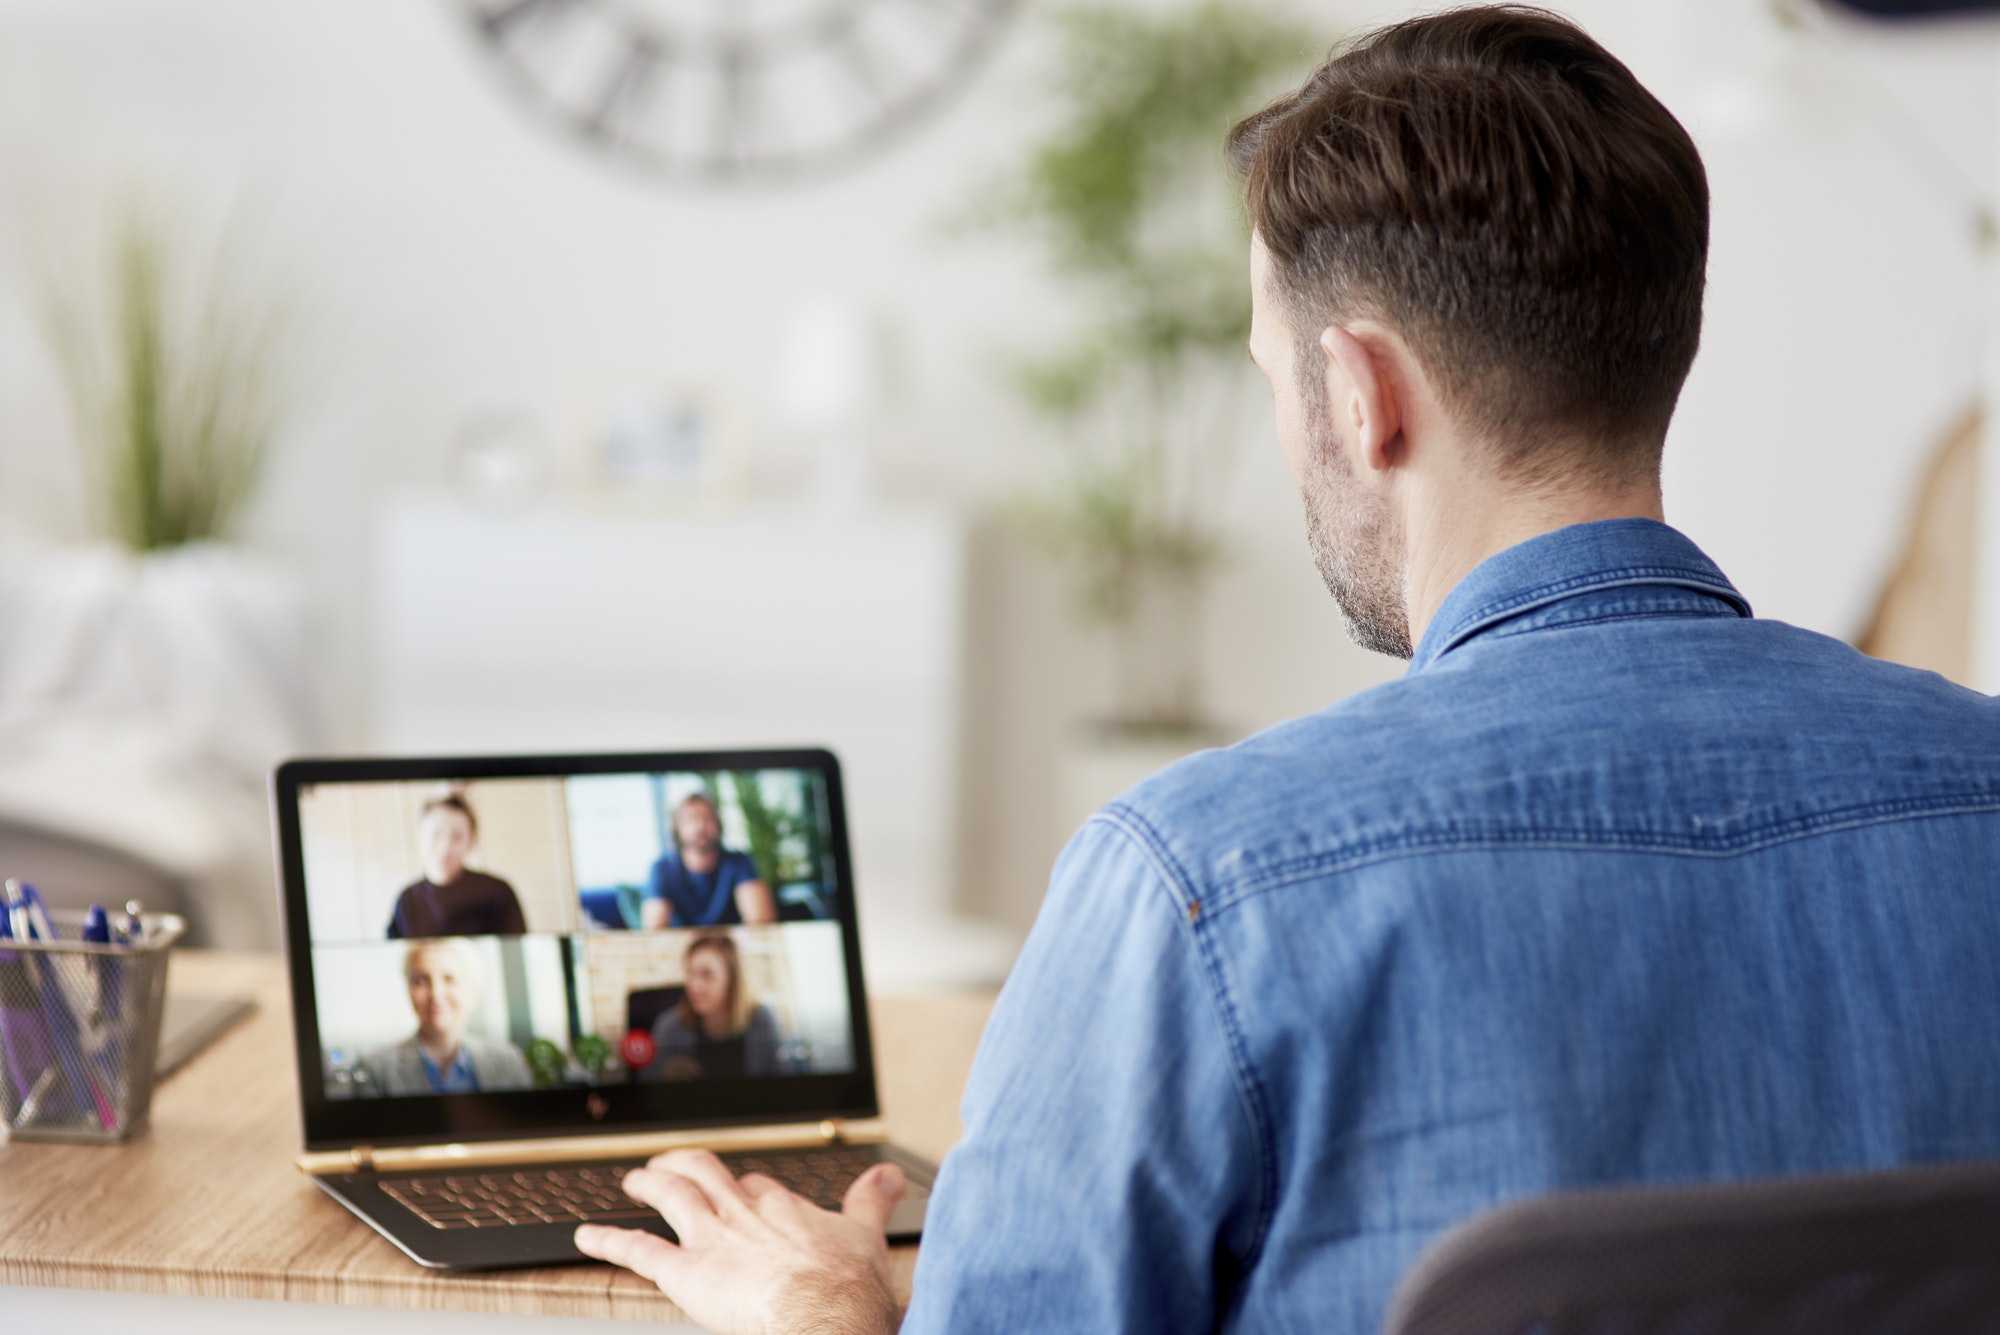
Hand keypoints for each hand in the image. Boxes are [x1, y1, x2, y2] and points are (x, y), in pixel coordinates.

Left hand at [575, 1148, 905, 1334]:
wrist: (825, 1316)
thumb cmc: (846, 1288)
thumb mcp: (868, 1234)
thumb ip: (874, 1201)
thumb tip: (891, 1175)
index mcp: (783, 1207)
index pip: (757, 1185)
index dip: (745, 1188)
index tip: (742, 1191)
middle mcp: (743, 1213)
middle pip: (706, 1173)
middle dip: (686, 1166)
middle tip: (671, 1165)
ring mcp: (711, 1239)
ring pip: (671, 1195)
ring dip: (648, 1184)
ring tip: (634, 1181)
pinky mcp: (685, 1272)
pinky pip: (638, 1251)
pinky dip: (609, 1241)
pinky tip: (587, 1236)